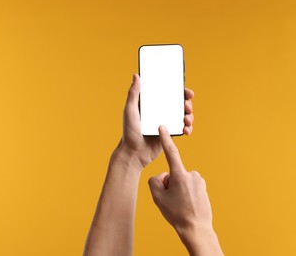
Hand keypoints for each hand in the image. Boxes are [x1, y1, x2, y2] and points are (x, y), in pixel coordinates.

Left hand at [116, 74, 194, 170]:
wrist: (133, 153)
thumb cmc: (129, 132)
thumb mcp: (130, 110)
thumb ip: (133, 94)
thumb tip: (136, 75)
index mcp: (152, 104)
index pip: (168, 93)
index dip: (179, 90)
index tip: (186, 91)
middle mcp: (160, 112)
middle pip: (178, 104)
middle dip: (187, 103)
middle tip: (187, 106)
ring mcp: (166, 123)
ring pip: (183, 116)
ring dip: (189, 116)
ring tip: (187, 119)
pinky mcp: (170, 134)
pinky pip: (182, 129)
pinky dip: (188, 128)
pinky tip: (186, 130)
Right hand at [148, 126, 222, 254]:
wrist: (196, 229)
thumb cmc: (176, 214)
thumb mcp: (157, 198)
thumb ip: (154, 181)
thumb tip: (162, 176)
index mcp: (180, 175)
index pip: (171, 153)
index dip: (165, 139)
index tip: (163, 127)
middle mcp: (191, 175)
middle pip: (172, 173)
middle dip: (168, 183)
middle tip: (170, 200)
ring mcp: (199, 181)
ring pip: (180, 179)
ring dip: (176, 188)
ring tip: (179, 203)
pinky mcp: (203, 187)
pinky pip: (188, 185)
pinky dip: (184, 191)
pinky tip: (186, 204)